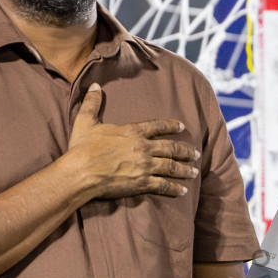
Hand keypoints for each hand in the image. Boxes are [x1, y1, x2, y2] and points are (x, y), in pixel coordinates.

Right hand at [66, 83, 198, 198]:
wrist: (80, 172)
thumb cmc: (81, 148)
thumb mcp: (85, 121)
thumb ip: (92, 103)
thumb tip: (95, 86)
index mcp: (132, 132)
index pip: (157, 126)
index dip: (171, 126)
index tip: (182, 126)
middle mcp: (143, 147)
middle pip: (171, 148)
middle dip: (186, 151)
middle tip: (196, 153)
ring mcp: (145, 166)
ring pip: (172, 166)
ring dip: (185, 169)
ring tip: (195, 171)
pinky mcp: (142, 182)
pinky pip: (163, 185)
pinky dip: (175, 188)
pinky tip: (183, 191)